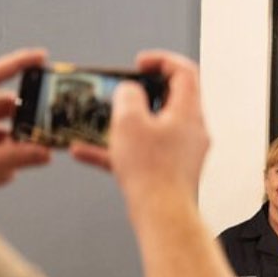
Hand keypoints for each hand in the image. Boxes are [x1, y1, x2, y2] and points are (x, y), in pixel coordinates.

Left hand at [0, 48, 51, 193]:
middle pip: (3, 109)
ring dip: (11, 152)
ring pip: (2, 133)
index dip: (16, 64)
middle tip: (42, 132)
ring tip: (11, 168)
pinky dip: (1, 165)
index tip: (41, 58)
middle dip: (22, 125)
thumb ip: (11, 158)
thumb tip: (44, 153)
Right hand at [71, 51, 208, 203]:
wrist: (162, 216)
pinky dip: (117, 149)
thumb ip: (128, 95)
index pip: (184, 72)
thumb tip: (129, 91)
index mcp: (188, 112)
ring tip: (98, 121)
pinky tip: (86, 152)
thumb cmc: (153, 174)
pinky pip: (141, 152)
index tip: (140, 63)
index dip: (162, 60)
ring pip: (151, 127)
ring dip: (122, 122)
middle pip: (169, 99)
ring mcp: (182, 152)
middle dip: (138, 93)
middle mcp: (191, 131)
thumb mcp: (129, 121)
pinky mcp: (170, 171)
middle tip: (118, 91)